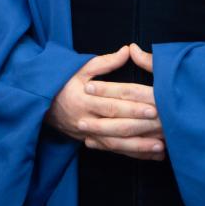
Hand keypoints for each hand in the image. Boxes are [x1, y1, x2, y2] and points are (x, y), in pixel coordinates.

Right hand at [46, 46, 164, 160]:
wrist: (42, 106)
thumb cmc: (65, 83)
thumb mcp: (81, 68)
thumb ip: (106, 62)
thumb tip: (127, 50)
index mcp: (84, 98)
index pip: (112, 103)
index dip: (132, 106)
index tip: (152, 106)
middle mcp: (87, 118)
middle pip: (116, 124)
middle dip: (140, 126)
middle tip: (162, 125)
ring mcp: (89, 134)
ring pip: (116, 143)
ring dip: (139, 146)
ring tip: (160, 146)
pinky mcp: (92, 142)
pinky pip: (114, 151)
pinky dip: (134, 154)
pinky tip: (151, 154)